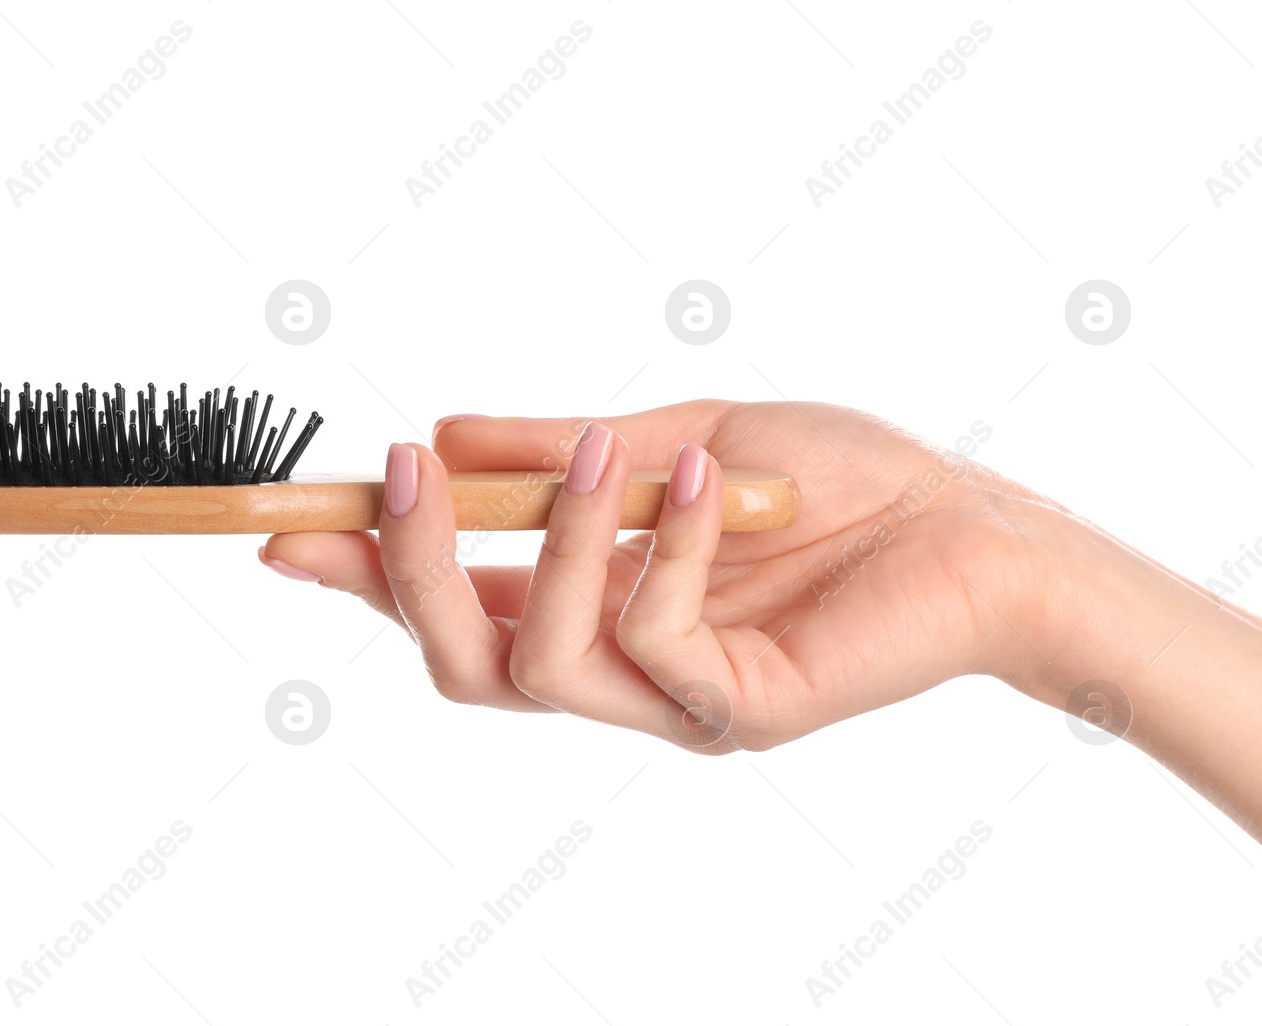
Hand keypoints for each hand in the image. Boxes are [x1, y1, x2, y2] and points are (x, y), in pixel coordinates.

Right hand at [258, 399, 1042, 752]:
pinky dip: (673, 550)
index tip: (288, 527)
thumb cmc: (833, 483)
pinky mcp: (741, 711)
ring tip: (598, 449)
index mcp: (591, 606)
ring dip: (551, 544)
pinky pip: (663, 644)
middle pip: (462, 665)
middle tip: (402, 472)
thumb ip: (562, 452)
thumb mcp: (678, 441)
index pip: (452, 607)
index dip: (366, 575)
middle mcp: (616, 670)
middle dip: (412, 569)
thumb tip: (447, 430)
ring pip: (543, 665)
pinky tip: (715, 481)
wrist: (973, 529)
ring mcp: (673, 703)